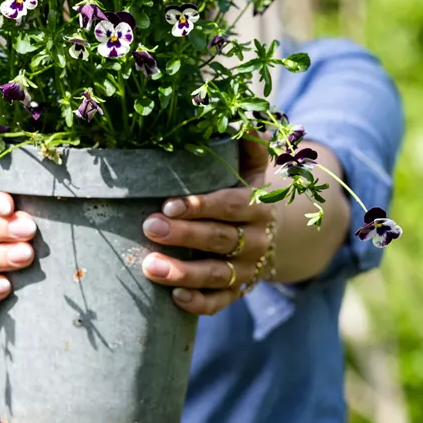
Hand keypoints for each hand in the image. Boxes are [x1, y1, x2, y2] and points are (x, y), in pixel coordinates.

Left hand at [140, 138, 274, 315]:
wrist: (273, 233)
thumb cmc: (247, 191)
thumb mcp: (252, 166)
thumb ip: (249, 143)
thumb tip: (245, 119)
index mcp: (258, 205)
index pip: (231, 205)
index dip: (201, 205)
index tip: (169, 203)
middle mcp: (256, 239)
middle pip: (220, 239)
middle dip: (184, 235)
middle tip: (150, 227)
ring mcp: (246, 269)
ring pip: (217, 274)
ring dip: (183, 272)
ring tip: (149, 267)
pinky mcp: (236, 291)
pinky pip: (220, 302)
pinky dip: (198, 303)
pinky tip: (174, 297)